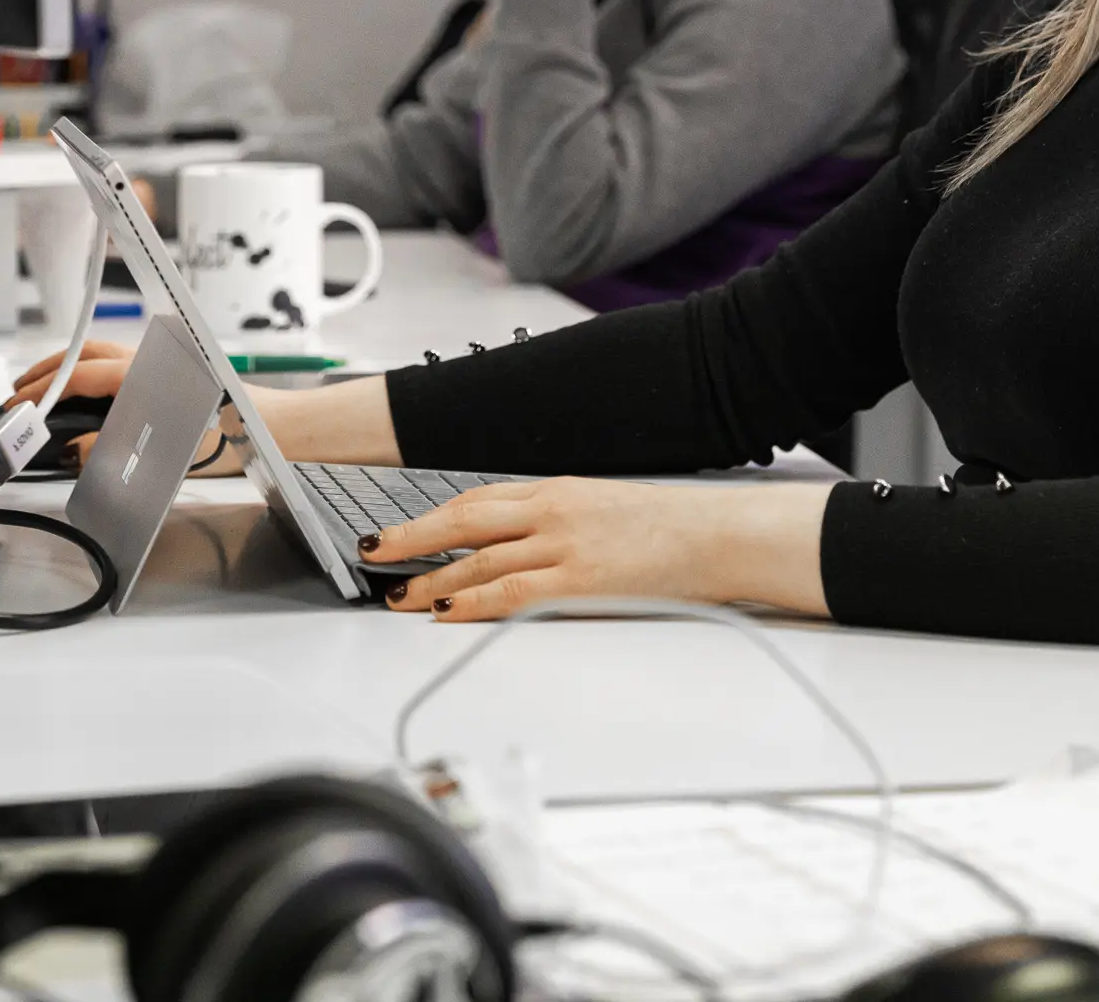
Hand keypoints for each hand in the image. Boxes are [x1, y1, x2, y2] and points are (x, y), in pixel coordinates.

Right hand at [6, 339, 243, 473]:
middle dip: (49, 369)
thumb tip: (73, 452)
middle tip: (19, 388)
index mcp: (142, 373)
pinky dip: (93, 371)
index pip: (79, 376)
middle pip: (86, 353)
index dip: (43, 392)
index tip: (17, 405)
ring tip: (45, 386)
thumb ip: (110, 454)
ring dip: (70, 367)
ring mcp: (159, 361)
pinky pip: (120, 363)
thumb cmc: (225, 440)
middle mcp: (148, 359)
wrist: (271, 428)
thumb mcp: (160, 456)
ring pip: (102, 354)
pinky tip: (87, 392)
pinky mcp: (170, 371)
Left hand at [359, 477, 830, 619]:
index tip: (405, 528)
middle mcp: (552, 509)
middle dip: (413, 538)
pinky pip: (507, 592)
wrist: (720, 533)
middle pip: (463, 520)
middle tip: (377, 552)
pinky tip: (442, 610)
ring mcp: (562, 544)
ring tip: (398, 593)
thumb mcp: (608, 508)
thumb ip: (562, 522)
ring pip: (477, 560)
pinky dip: (468, 601)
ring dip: (431, 578)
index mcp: (559, 488)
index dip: (433, 515)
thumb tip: (522, 546)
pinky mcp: (577, 579)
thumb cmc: (674, 525)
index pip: (479, 499)